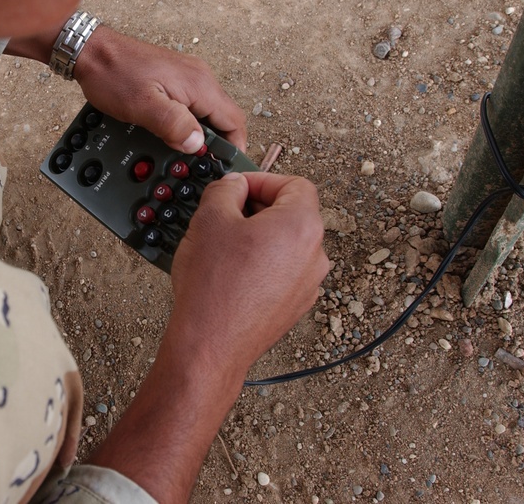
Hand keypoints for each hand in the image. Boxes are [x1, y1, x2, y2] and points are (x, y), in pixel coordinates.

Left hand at [73, 26, 246, 151]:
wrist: (93, 51)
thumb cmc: (114, 74)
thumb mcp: (142, 106)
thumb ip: (173, 125)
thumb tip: (196, 144)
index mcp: (199, 84)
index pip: (234, 121)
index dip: (233, 148)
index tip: (224, 168)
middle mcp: (199, 78)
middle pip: (222, 118)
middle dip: (215, 144)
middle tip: (200, 166)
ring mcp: (187, 77)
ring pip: (206, 113)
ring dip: (198, 134)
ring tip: (184, 154)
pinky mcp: (174, 79)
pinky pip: (192, 105)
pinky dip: (187, 123)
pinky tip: (172, 135)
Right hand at [86, 172, 325, 501]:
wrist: (212, 344)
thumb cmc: (213, 285)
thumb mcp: (209, 218)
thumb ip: (225, 188)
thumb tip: (234, 185)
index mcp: (301, 225)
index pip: (294, 183)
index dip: (262, 180)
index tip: (237, 187)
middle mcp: (314, 254)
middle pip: (291, 214)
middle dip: (256, 209)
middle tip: (224, 214)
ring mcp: (308, 284)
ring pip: (285, 244)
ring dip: (257, 237)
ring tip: (223, 245)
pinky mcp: (295, 306)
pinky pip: (280, 272)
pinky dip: (259, 265)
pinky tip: (229, 273)